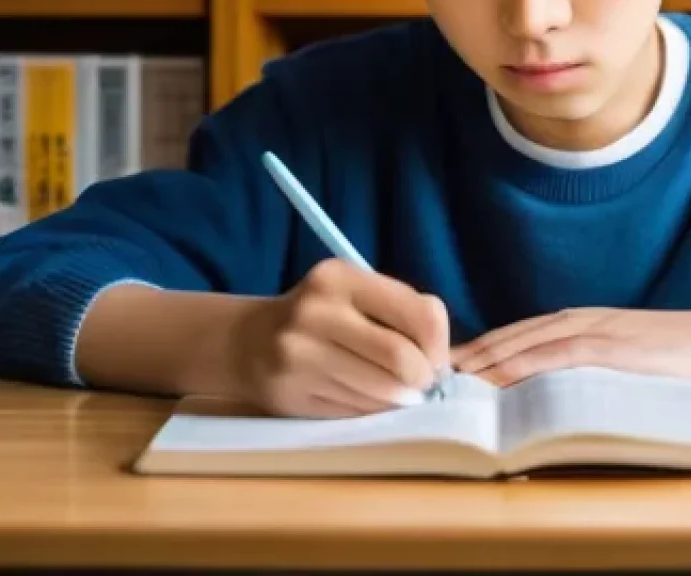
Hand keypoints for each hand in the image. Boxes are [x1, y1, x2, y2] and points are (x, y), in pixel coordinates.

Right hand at [230, 258, 449, 418]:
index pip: (420, 312)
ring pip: (380, 392)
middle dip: (422, 379)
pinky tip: (359, 399)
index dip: (439, 345)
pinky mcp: (290, 393)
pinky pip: (354, 413)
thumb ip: (401, 313)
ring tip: (391, 393)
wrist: (248, 342)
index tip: (435, 359)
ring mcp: (299, 354)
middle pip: (401, 358)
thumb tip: (442, 362)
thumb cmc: (322, 317)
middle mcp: (317, 311)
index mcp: (342, 277)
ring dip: (398, 401)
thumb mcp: (356, 294)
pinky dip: (370, 412)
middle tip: (419, 385)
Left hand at [451, 306, 690, 386]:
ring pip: (525, 344)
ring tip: (448, 383)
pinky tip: (500, 380)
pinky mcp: (617, 348)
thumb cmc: (682, 358)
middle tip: (426, 377)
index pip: (511, 337)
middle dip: (466, 358)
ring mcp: (597, 331)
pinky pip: (561, 357)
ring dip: (484, 363)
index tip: (439, 372)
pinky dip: (526, 367)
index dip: (473, 353)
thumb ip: (586, 372)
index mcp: (577, 323)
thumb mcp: (625, 363)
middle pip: (508, 338)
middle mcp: (578, 321)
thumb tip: (548, 400)